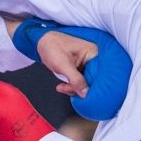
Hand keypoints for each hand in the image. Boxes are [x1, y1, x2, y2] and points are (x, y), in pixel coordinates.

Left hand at [11, 19, 132, 120]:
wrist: (38, 40)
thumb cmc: (50, 46)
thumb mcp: (61, 64)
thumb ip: (75, 80)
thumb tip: (85, 94)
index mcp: (95, 53)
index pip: (102, 76)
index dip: (96, 89)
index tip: (89, 100)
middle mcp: (96, 57)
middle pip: (97, 81)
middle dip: (83, 90)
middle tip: (68, 91)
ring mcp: (89, 63)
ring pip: (89, 83)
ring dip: (76, 89)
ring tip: (63, 87)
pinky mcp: (82, 67)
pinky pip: (82, 82)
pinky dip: (72, 87)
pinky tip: (62, 87)